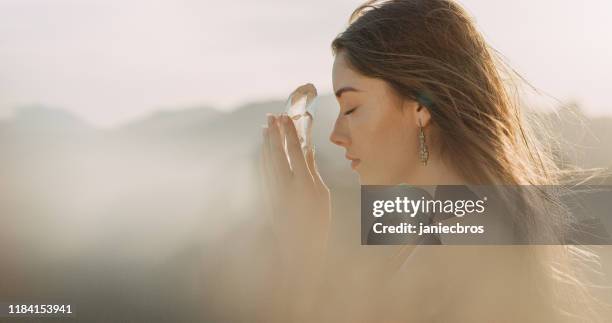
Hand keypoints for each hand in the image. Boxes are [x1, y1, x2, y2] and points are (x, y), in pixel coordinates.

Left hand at [260, 113, 330, 266]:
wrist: (298, 248)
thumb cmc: (317, 221)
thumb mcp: (321, 194)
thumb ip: (312, 169)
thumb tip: (307, 149)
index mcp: (303, 184)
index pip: (294, 151)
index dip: (289, 132)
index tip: (286, 117)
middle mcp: (285, 186)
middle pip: (276, 152)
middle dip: (273, 132)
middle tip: (272, 116)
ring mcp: (273, 192)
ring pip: (266, 160)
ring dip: (265, 142)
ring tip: (265, 127)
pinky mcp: (266, 197)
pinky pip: (262, 171)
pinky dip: (262, 157)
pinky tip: (263, 149)